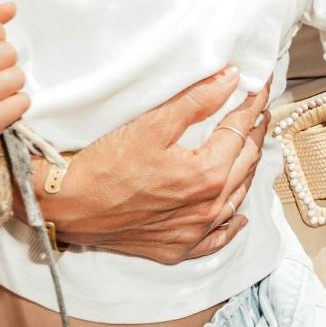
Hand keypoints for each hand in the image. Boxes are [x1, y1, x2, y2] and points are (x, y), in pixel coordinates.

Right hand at [47, 70, 270, 261]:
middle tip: (258, 112)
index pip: (240, 130)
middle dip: (253, 133)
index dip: (253, 104)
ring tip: (249, 147)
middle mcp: (208, 207)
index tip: (261, 86)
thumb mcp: (151, 125)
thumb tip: (231, 78)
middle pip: (244, 162)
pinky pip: (215, 238)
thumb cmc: (103, 164)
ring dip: (245, 170)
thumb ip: (196, 100)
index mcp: (207, 174)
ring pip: (235, 197)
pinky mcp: (177, 248)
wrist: (65, 205)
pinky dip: (229, 223)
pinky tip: (237, 215)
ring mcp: (194, 231)